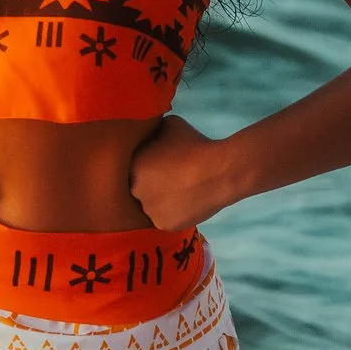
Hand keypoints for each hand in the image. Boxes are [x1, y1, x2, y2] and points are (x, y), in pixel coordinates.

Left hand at [128, 116, 236, 233]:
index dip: (149, 166)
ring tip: (182, 191)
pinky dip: (174, 212)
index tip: (163, 163)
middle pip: (140, 188)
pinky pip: (165, 218)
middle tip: (172, 178)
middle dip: (152, 184)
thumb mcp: (169, 124)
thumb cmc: (194, 143)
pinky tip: (187, 201)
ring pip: (151, 206)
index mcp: (132, 165)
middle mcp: (135, 189)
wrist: (219, 170)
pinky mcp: (164, 225)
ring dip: (162, 200)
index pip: (133, 168)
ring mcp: (149, 210)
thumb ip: (153, 132)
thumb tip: (150, 132)